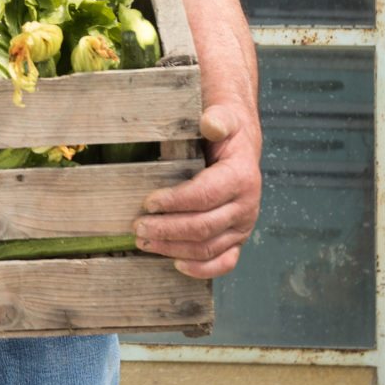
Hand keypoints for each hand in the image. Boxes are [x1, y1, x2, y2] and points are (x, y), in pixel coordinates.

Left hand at [133, 102, 261, 279]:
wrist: (239, 143)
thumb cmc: (226, 130)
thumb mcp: (224, 115)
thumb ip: (218, 119)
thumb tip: (210, 124)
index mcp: (242, 177)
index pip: (205, 196)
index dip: (175, 202)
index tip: (148, 203)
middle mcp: (246, 206)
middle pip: (204, 226)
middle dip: (167, 229)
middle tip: (137, 226)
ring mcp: (242, 226)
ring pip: (208, 247)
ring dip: (174, 249)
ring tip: (144, 242)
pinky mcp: (236, 239)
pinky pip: (224, 262)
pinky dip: (202, 269)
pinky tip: (176, 264)